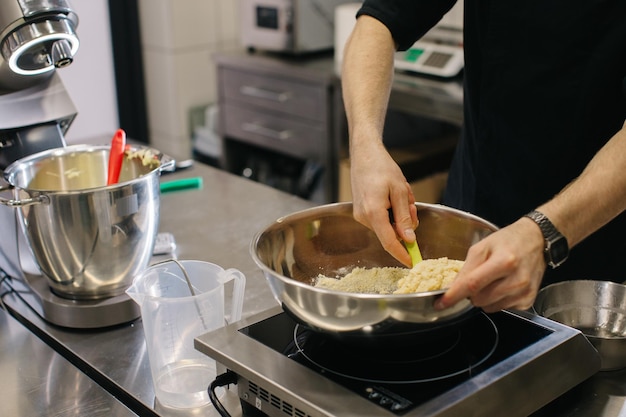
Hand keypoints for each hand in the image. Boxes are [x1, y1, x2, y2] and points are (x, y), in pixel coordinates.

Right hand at [350, 142, 416, 265]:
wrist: (364, 155)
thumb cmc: (382, 168)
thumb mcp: (400, 191)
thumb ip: (404, 217)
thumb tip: (409, 240)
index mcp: (373, 212)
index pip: (389, 242)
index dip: (402, 254)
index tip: (413, 263)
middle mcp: (363, 217)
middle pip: (390, 233)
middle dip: (405, 224)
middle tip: (411, 204)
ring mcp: (360, 215)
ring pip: (387, 226)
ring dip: (399, 215)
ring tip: (401, 194)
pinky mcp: (360, 212)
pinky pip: (381, 220)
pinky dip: (391, 212)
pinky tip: (392, 195)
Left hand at [435, 217, 546, 311]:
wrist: (537, 241)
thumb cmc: (508, 241)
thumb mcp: (483, 247)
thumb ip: (466, 268)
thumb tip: (452, 288)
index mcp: (504, 262)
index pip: (472, 284)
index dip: (454, 296)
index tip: (440, 304)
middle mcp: (516, 280)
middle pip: (479, 299)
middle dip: (471, 293)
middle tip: (477, 278)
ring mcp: (524, 292)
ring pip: (488, 307)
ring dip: (484, 297)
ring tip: (493, 280)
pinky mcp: (528, 301)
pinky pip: (501, 308)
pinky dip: (496, 300)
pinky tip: (503, 285)